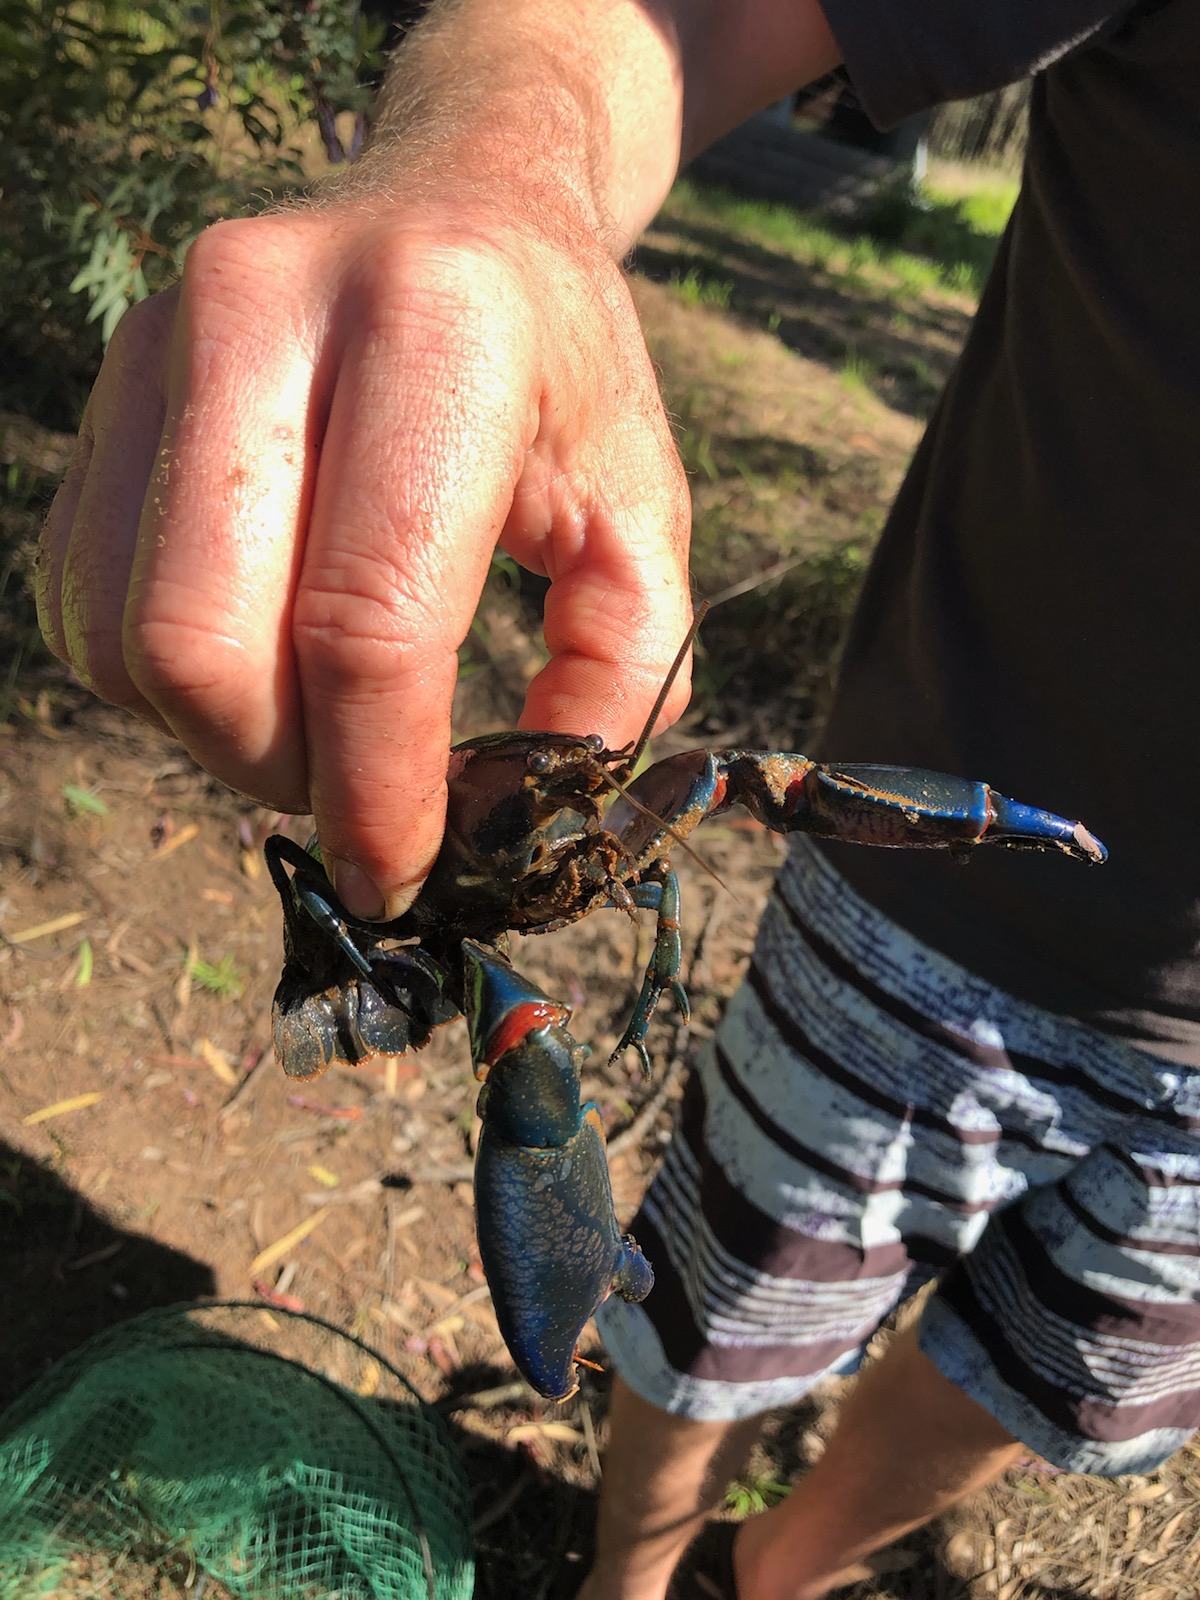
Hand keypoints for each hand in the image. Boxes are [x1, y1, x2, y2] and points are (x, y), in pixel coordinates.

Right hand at [36, 195, 691, 917]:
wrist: (460, 201)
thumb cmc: (563, 374)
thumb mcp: (644, 510)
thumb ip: (620, 670)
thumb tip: (517, 821)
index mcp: (433, 331)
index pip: (364, 622)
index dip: (377, 788)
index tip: (405, 874)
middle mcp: (263, 313)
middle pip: (203, 644)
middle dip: (283, 774)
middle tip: (361, 798)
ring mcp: (157, 338)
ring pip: (125, 638)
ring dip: (221, 737)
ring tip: (321, 725)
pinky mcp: (106, 383)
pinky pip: (82, 599)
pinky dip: (164, 683)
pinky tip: (259, 661)